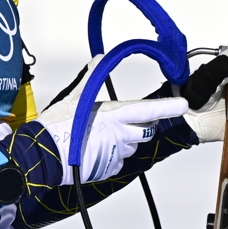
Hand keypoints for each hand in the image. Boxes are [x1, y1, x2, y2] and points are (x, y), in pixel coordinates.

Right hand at [37, 56, 188, 183]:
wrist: (44, 154)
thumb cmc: (58, 126)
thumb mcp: (74, 97)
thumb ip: (90, 78)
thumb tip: (99, 59)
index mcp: (114, 116)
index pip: (148, 110)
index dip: (168, 107)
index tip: (182, 104)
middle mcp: (120, 136)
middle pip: (146, 130)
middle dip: (142, 125)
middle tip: (127, 121)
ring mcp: (116, 154)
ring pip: (132, 146)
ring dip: (124, 140)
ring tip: (101, 136)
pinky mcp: (109, 169)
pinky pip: (119, 161)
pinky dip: (112, 156)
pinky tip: (96, 150)